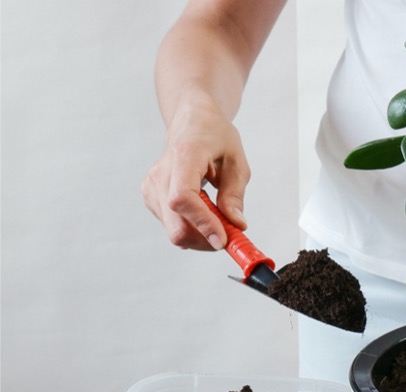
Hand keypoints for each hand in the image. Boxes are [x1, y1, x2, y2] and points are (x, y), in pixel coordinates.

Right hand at [141, 99, 249, 250]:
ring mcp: (152, 186)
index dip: (202, 224)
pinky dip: (192, 229)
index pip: (183, 198)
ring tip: (219, 217)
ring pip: (174, 230)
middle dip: (205, 239)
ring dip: (201, 236)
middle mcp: (160, 173)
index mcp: (184, 156)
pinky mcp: (151, 196)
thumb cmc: (215, 136)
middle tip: (230, 236)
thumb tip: (237, 225)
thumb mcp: (236, 161)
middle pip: (175, 224)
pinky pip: (172, 226)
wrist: (191, 120)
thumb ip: (235, 195)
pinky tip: (204, 212)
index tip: (223, 240)